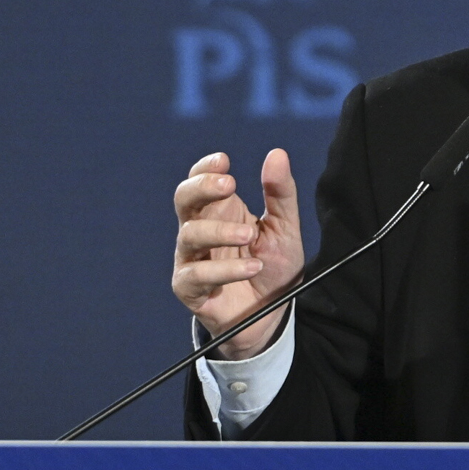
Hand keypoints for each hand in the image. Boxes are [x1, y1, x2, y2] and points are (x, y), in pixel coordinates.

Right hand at [171, 150, 304, 358]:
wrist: (273, 315)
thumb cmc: (274, 267)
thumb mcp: (285, 228)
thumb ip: (280, 193)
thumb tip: (277, 153)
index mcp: (221, 210)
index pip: (200, 179)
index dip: (205, 168)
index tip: (225, 161)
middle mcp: (201, 230)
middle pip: (183, 198)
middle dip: (201, 187)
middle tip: (230, 185)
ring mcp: (192, 259)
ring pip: (189, 235)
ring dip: (220, 232)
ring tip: (249, 236)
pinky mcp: (189, 289)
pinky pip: (196, 275)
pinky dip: (225, 271)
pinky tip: (252, 267)